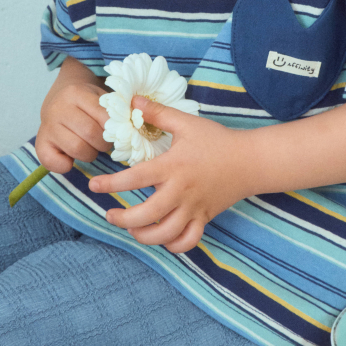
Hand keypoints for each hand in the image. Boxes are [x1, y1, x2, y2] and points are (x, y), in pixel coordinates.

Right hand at [36, 66, 110, 173]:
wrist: (60, 97)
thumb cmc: (88, 101)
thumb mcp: (102, 97)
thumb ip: (116, 109)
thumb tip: (131, 125)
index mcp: (76, 93)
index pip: (104, 117)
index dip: (116, 129)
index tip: (117, 131)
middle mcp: (59, 108)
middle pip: (91, 134)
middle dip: (104, 143)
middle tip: (104, 141)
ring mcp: (47, 125)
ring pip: (77, 149)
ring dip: (90, 154)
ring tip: (90, 147)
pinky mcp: (40, 143)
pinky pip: (53, 162)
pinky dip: (66, 165)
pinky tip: (71, 158)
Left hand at [87, 96, 252, 252]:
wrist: (251, 160)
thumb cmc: (217, 140)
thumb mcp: (186, 122)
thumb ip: (157, 113)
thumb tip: (132, 101)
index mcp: (172, 166)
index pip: (135, 178)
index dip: (111, 184)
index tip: (94, 185)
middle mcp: (181, 191)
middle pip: (146, 215)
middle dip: (122, 219)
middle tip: (109, 214)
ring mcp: (194, 208)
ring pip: (165, 234)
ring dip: (143, 236)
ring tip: (131, 229)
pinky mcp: (204, 218)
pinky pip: (188, 241)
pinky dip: (173, 245)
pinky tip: (161, 238)